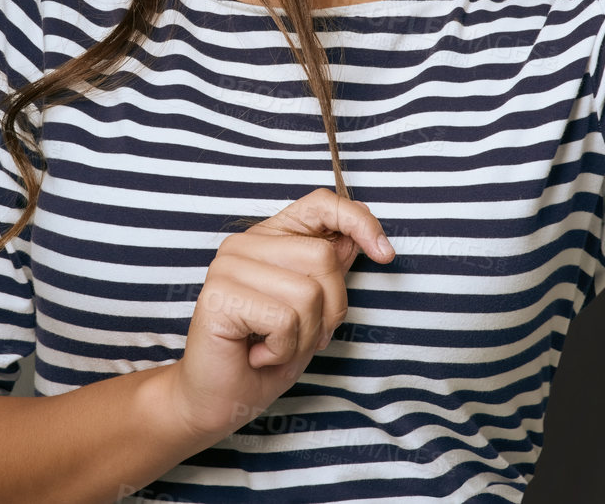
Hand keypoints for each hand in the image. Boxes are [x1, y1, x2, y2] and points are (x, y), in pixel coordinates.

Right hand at [160, 188, 394, 442]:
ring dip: (304, 336)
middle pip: (324, 258)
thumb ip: (330, 273)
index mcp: (269, 238)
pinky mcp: (219, 296)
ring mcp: (228, 267)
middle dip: (330, 311)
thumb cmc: (266, 357)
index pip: (321, 203)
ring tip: (275, 347)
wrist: (221, 401)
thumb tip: (357, 239)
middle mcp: (244, 244)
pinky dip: (283, 349)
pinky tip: (258, 354)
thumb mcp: (313, 313)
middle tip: (299, 336)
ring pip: (308, 293)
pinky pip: (284, 319)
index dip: (360, 221)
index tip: (385, 254)